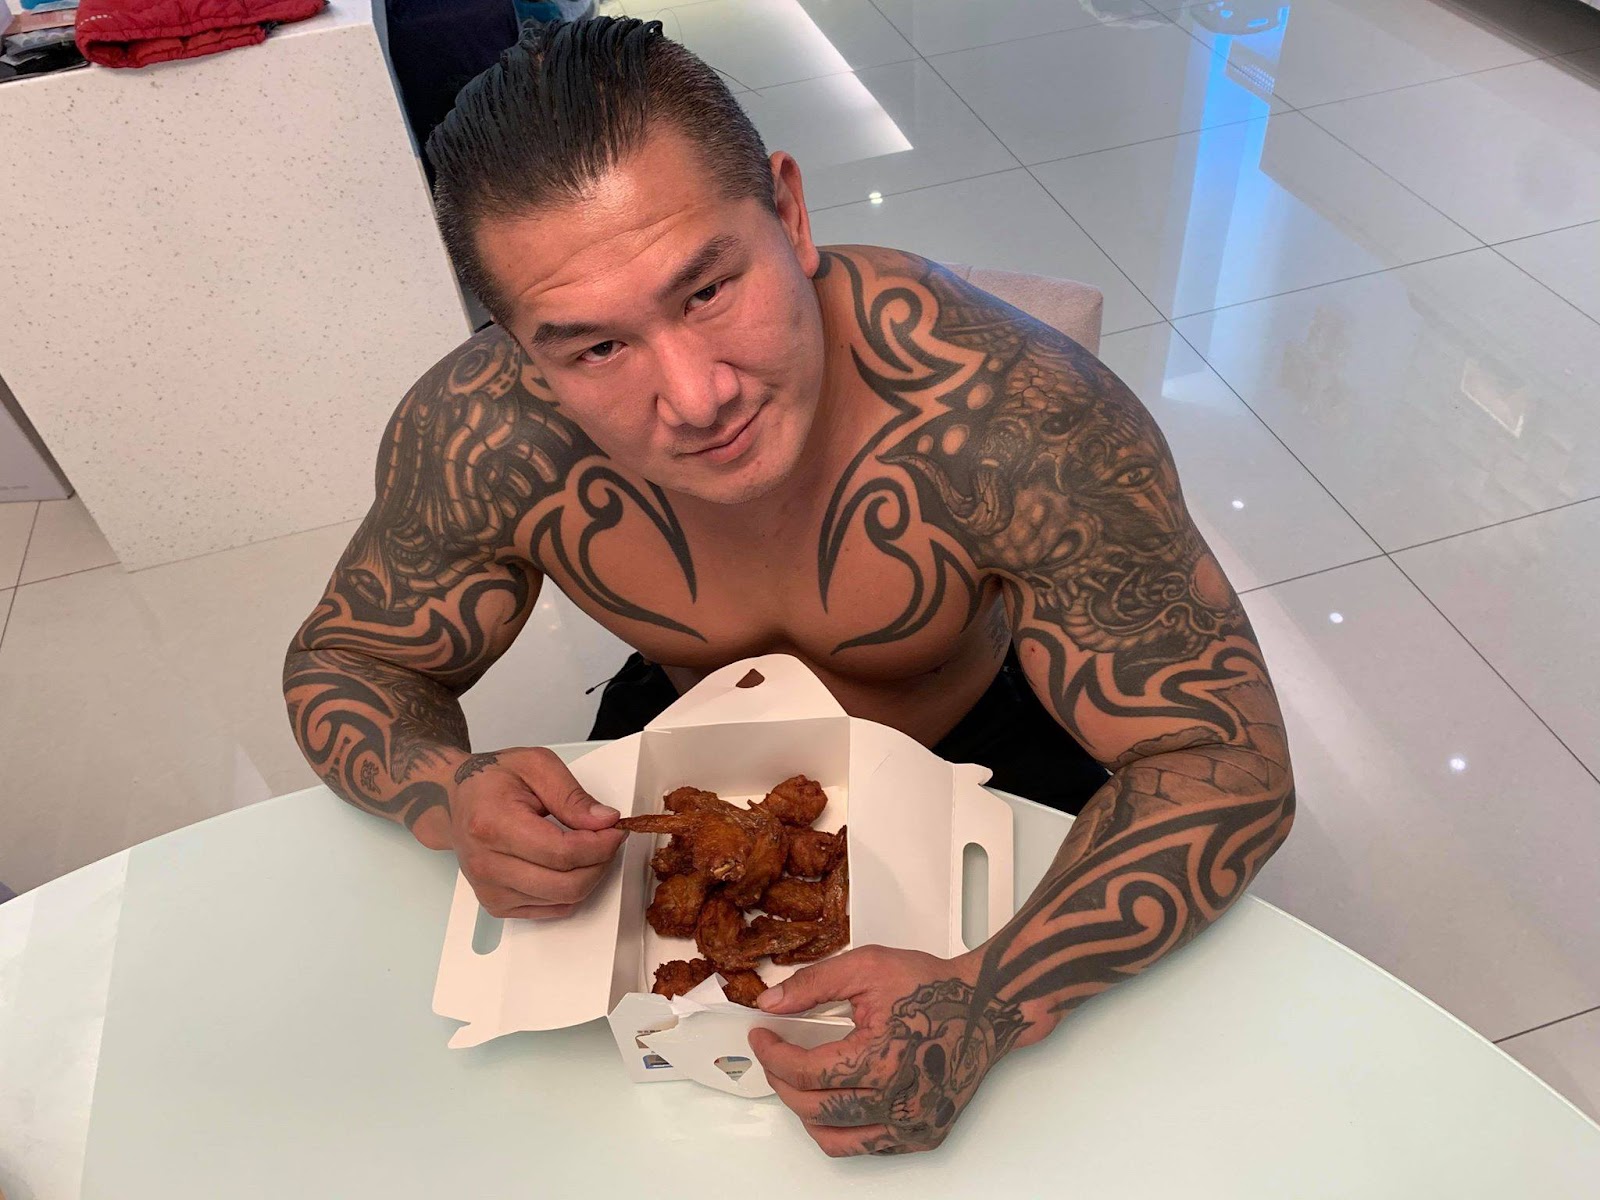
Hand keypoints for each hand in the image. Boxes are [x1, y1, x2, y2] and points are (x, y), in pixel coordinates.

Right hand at [448, 747, 626, 919]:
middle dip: (600, 862)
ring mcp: (490, 890)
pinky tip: (568, 865)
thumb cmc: (492, 781)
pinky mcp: (497, 905)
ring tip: (587, 848)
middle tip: (606, 839)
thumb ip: (572, 796)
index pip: (563, 853)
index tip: (615, 829)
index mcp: (494, 825)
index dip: (601, 845)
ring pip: (563, 900)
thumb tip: (604, 821)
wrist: (454, 801)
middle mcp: (487, 865)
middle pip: (567, 884)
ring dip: (588, 876)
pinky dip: (571, 891)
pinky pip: (552, 909)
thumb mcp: (536, 765)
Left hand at [748, 945, 1031, 1156]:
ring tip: (797, 1082)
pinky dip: (839, 1129)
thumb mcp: (868, 967)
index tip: (763, 1037)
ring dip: (805, 1111)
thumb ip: (813, 984)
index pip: (805, 1072)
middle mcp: (899, 1101)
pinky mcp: (922, 1136)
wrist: (987, 1008)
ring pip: (834, 1138)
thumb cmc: (936, 988)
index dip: (773, 1055)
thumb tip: (771, 1003)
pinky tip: (833, 1101)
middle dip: (781, 1081)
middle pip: (814, 1108)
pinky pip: (864, 1146)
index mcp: (882, 1059)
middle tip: (773, 1056)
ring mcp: (912, 1125)